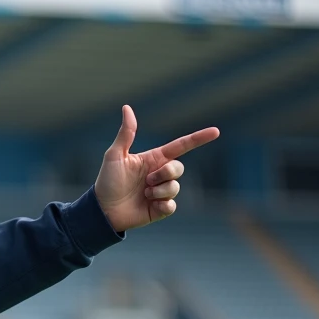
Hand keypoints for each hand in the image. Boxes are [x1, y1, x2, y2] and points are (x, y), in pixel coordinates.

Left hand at [94, 105, 219, 233]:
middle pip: (178, 168)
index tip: (216, 132)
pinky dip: (162, 205)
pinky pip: (172, 205)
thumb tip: (126, 107)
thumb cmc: (107, 182)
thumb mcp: (114, 156)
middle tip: (148, 181)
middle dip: (166, 173)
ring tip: (143, 194)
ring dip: (159, 191)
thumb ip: (126, 134)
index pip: (181, 146)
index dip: (198, 138)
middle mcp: (159, 174)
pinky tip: (150, 205)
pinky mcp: (159, 209)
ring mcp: (160, 192)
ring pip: (175, 187)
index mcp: (153, 159)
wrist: (102, 210)